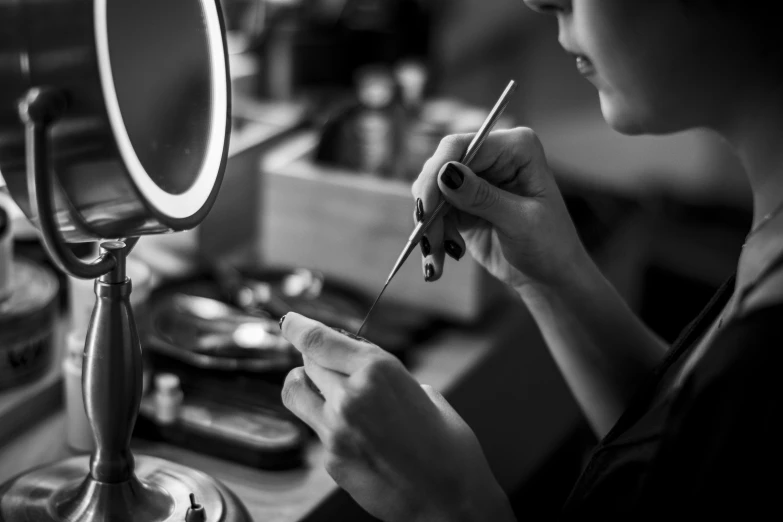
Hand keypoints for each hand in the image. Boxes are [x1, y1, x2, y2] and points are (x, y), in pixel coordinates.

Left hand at [280, 313, 515, 521]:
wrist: (452, 501)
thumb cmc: (450, 448)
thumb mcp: (427, 395)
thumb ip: (390, 379)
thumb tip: (369, 374)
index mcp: (379, 370)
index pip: (318, 340)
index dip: (297, 327)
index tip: (288, 321)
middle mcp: (351, 395)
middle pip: (308, 362)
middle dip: (315, 357)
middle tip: (326, 361)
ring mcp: (336, 430)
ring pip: (297, 392)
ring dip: (306, 385)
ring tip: (322, 390)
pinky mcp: (331, 459)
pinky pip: (316, 430)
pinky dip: (326, 424)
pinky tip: (354, 435)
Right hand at [412, 128, 588, 293]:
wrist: (550, 275)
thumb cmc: (550, 245)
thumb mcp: (520, 222)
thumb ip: (483, 197)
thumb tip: (446, 173)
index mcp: (516, 148)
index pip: (462, 147)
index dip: (437, 173)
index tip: (426, 208)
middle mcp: (493, 157)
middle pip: (440, 167)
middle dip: (430, 206)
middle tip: (428, 240)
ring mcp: (475, 180)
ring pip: (432, 193)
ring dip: (429, 228)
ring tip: (437, 257)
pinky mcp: (462, 204)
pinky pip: (434, 214)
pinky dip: (432, 238)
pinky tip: (439, 262)